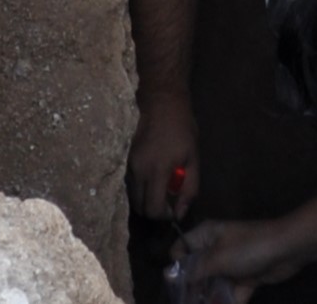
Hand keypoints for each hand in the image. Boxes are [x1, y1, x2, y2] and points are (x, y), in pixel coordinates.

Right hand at [131, 92, 199, 219]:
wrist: (161, 100)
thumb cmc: (182, 128)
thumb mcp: (193, 158)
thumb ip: (189, 188)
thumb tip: (180, 213)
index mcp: (157, 170)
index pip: (152, 209)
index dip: (163, 215)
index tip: (173, 209)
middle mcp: (138, 170)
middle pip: (139, 207)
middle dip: (154, 209)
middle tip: (168, 199)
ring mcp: (127, 164)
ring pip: (132, 196)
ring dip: (146, 198)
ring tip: (160, 185)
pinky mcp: (123, 159)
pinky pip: (129, 183)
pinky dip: (139, 187)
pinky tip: (151, 176)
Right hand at [178, 218, 306, 299]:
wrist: (287, 249)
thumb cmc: (248, 248)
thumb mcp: (217, 258)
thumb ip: (193, 270)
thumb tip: (168, 275)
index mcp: (206, 236)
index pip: (180, 249)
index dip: (175, 267)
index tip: (173, 286)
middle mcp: (216, 249)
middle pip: (196, 272)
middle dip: (191, 290)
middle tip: (186, 303)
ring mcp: (231, 264)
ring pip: (213, 285)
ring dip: (207, 300)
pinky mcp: (245, 278)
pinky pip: (231, 294)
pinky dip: (227, 303)